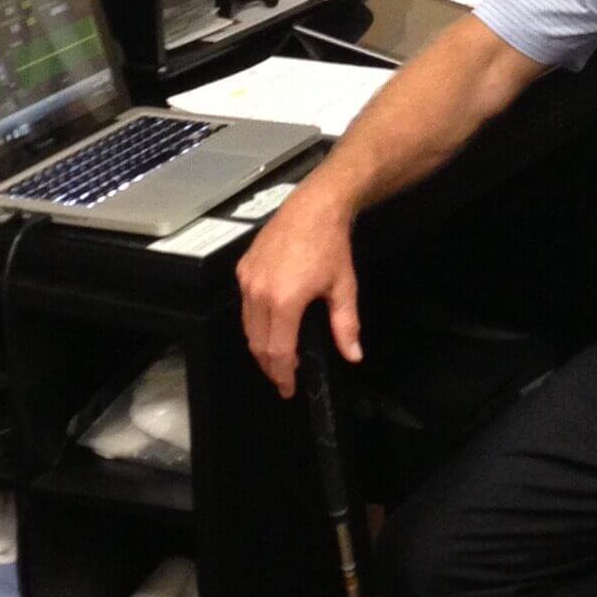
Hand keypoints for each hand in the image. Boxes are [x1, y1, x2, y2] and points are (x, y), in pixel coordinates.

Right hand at [236, 186, 361, 397]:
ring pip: (247, 326)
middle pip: (257, 344)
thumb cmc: (331, 246)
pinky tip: (270, 326)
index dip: (283, 374)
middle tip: (283, 379)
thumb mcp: (344, 287)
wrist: (314, 207)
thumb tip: (353, 356)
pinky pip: (244, 305)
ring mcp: (247, 279)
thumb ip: (346, 326)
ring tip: (277, 357)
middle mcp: (259, 293)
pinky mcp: (243, 268)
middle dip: (270, 366)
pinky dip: (254, 322)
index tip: (289, 389)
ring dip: (260, 346)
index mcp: (284, 301)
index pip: (278, 351)